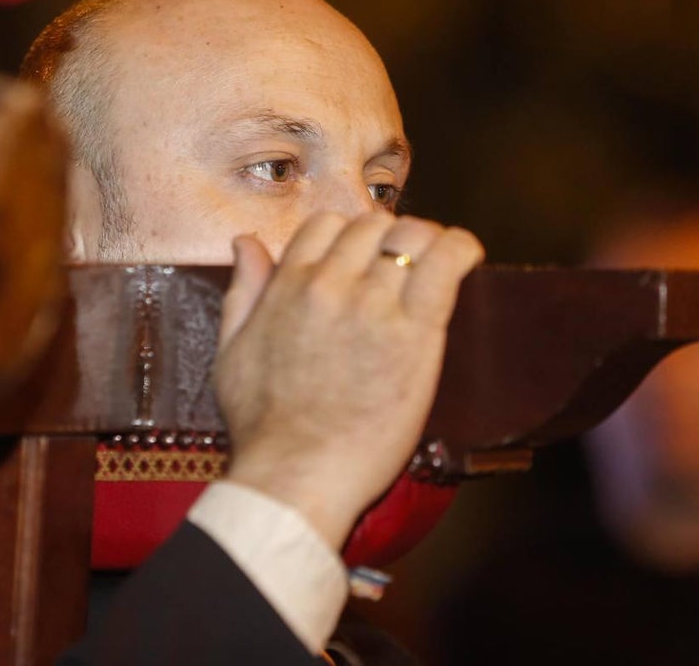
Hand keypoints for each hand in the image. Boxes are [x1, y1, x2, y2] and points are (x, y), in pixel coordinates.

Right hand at [214, 212, 483, 548]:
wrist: (295, 474)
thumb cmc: (262, 425)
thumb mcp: (232, 350)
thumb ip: (243, 291)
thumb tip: (246, 241)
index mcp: (288, 286)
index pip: (326, 224)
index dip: (346, 237)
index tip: (359, 260)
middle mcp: (331, 284)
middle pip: (372, 226)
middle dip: (386, 241)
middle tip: (398, 271)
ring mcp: (375, 305)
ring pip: (411, 237)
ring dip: (424, 244)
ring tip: (432, 267)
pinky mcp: (416, 332)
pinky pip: (447, 263)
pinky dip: (461, 249)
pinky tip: (466, 256)